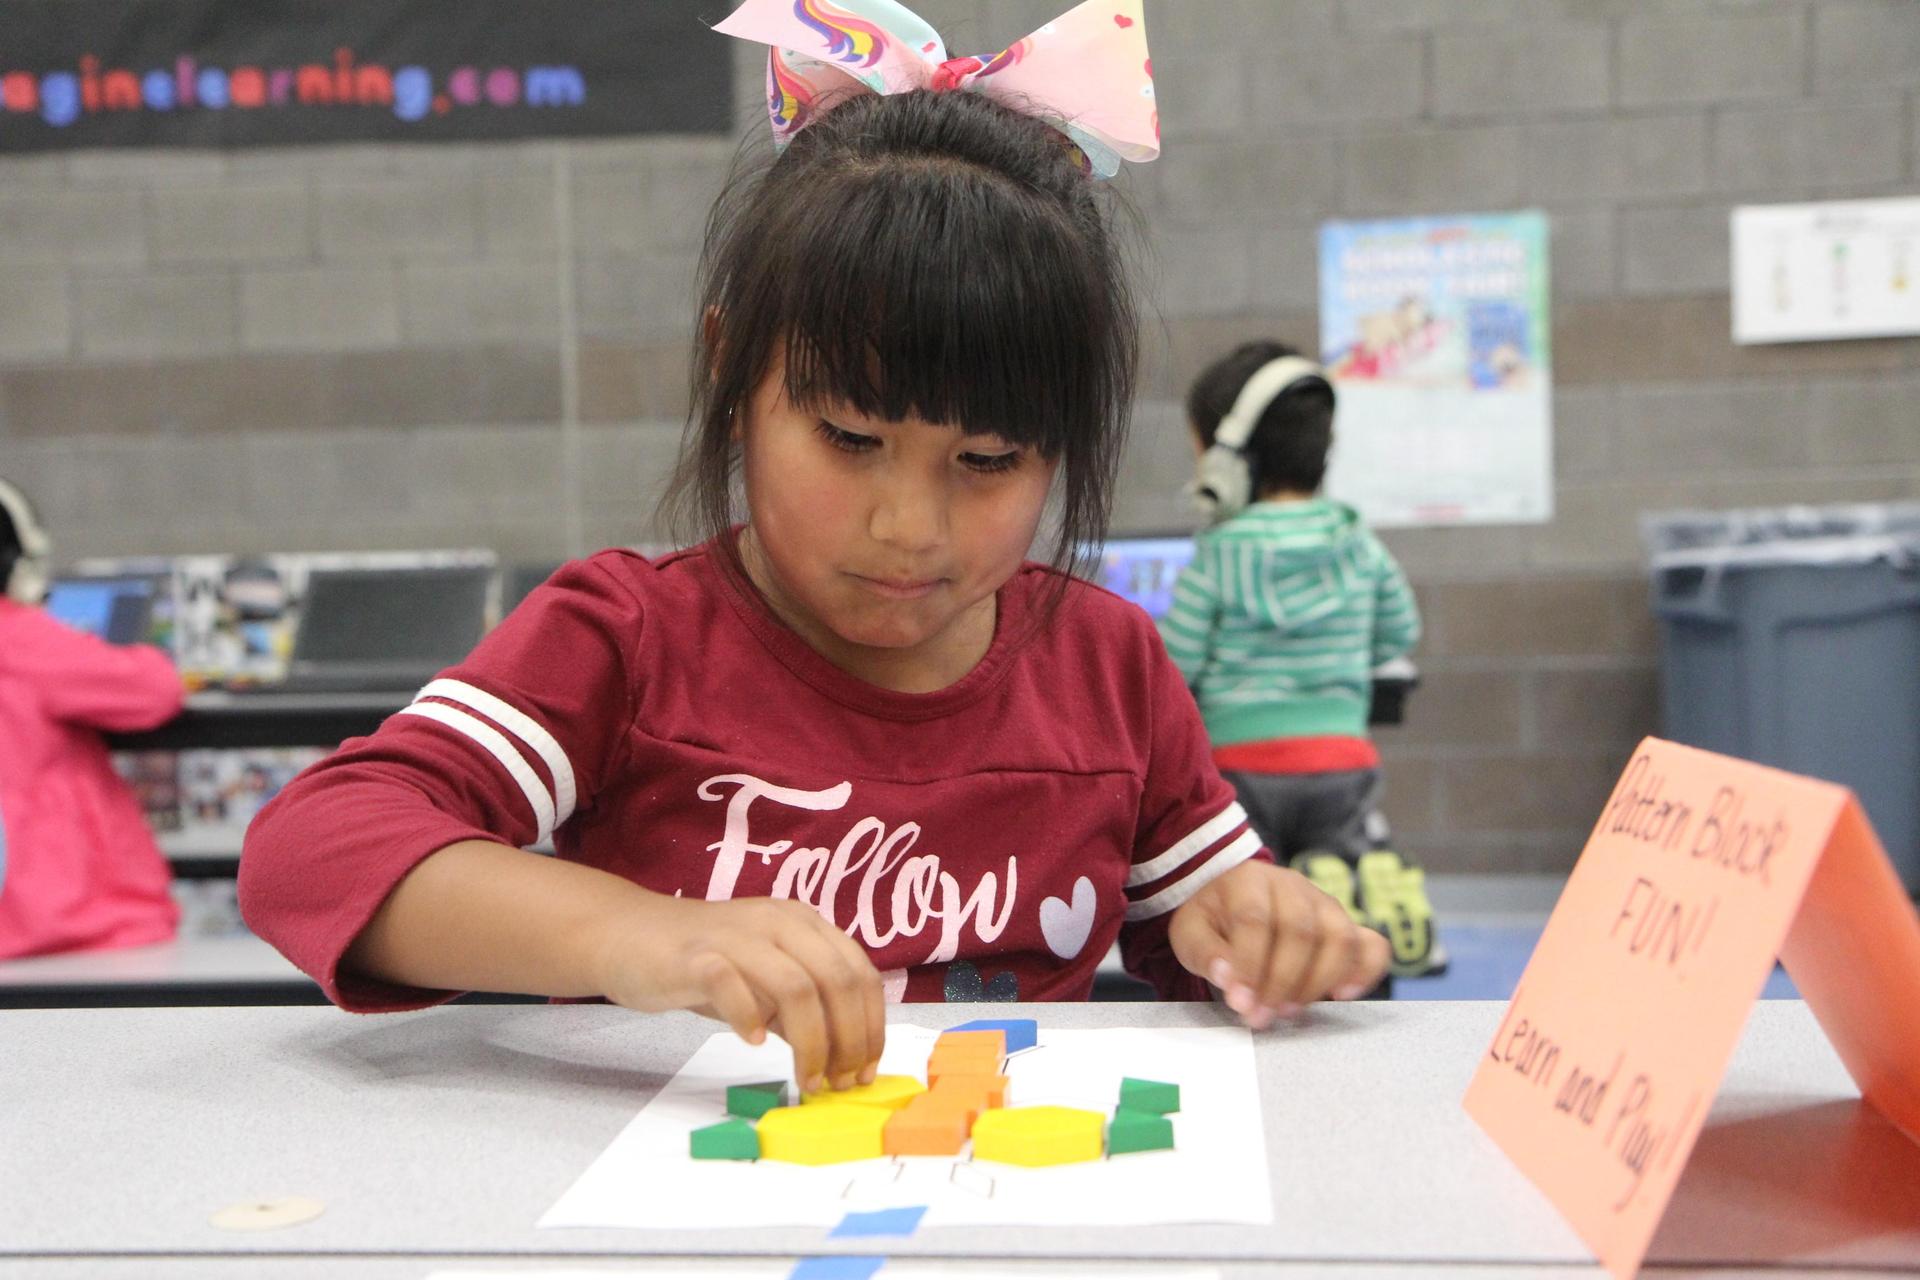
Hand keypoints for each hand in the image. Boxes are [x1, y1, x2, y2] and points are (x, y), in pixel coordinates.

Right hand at [590, 895, 884, 1093]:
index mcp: (803, 924)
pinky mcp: (694, 956)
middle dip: (848, 1041)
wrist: (629, 936)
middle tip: (837, 1083)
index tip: (865, 1071)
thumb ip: (803, 1010)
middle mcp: (778, 921)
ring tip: (805, 1078)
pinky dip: (749, 1017)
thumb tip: (844, 1058)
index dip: (871, 1026)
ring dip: (810, 1042)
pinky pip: (732, 984)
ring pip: (796, 986)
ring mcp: (736, 936)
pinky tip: (752, 1042)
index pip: (860, 973)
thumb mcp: (766, 982)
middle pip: (837, 981)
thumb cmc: (704, 963)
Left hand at [1167, 859, 1388, 1028]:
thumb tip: (1230, 980)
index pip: (1255, 919)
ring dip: (1316, 982)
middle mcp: (1293, 887)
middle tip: (1262, 1015)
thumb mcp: (1191, 931)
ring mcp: (1326, 904)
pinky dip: (1365, 972)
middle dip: (1281, 982)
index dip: (1249, 964)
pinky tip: (1342, 996)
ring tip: (1290, 1011)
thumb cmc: (1214, 920)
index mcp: (1248, 880)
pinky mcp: (1347, 926)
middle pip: (1300, 931)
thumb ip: (1205, 954)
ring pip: (1339, 938)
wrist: (1234, 900)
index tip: (1240, 1002)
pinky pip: (1373, 945)